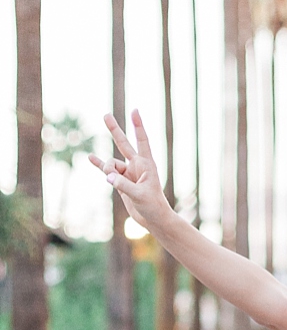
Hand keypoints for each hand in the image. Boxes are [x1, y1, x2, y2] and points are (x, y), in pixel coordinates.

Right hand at [88, 109, 170, 232]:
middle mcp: (136, 166)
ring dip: (108, 170)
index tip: (134, 110)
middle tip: (105, 115)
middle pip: (123, 144)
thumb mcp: (139, 195)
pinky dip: (98, 165)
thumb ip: (122, 185)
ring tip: (112, 180)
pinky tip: (90, 157)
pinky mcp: (121, 182)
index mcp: (146, 164)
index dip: (138, 126)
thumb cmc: (153, 206)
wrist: (154, 220)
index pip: (142, 141)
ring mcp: (128, 173)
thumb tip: (107, 176)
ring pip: (111, 164)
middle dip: (115, 130)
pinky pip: (107, 171)